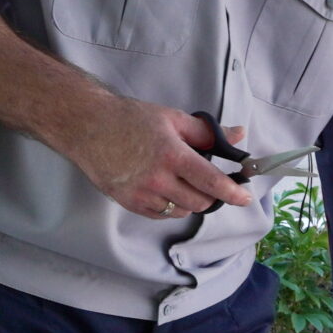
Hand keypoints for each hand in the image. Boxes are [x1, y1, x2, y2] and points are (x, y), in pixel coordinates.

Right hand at [74, 99, 250, 220]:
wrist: (88, 127)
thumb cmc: (130, 118)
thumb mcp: (172, 118)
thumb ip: (206, 132)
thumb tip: (238, 136)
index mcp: (172, 155)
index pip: (212, 182)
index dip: (232, 193)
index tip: (245, 198)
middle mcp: (158, 179)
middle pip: (199, 202)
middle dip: (211, 196)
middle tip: (210, 183)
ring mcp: (142, 194)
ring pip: (181, 211)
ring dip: (190, 201)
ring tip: (184, 182)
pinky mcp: (128, 203)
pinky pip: (160, 214)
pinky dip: (171, 206)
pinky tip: (166, 189)